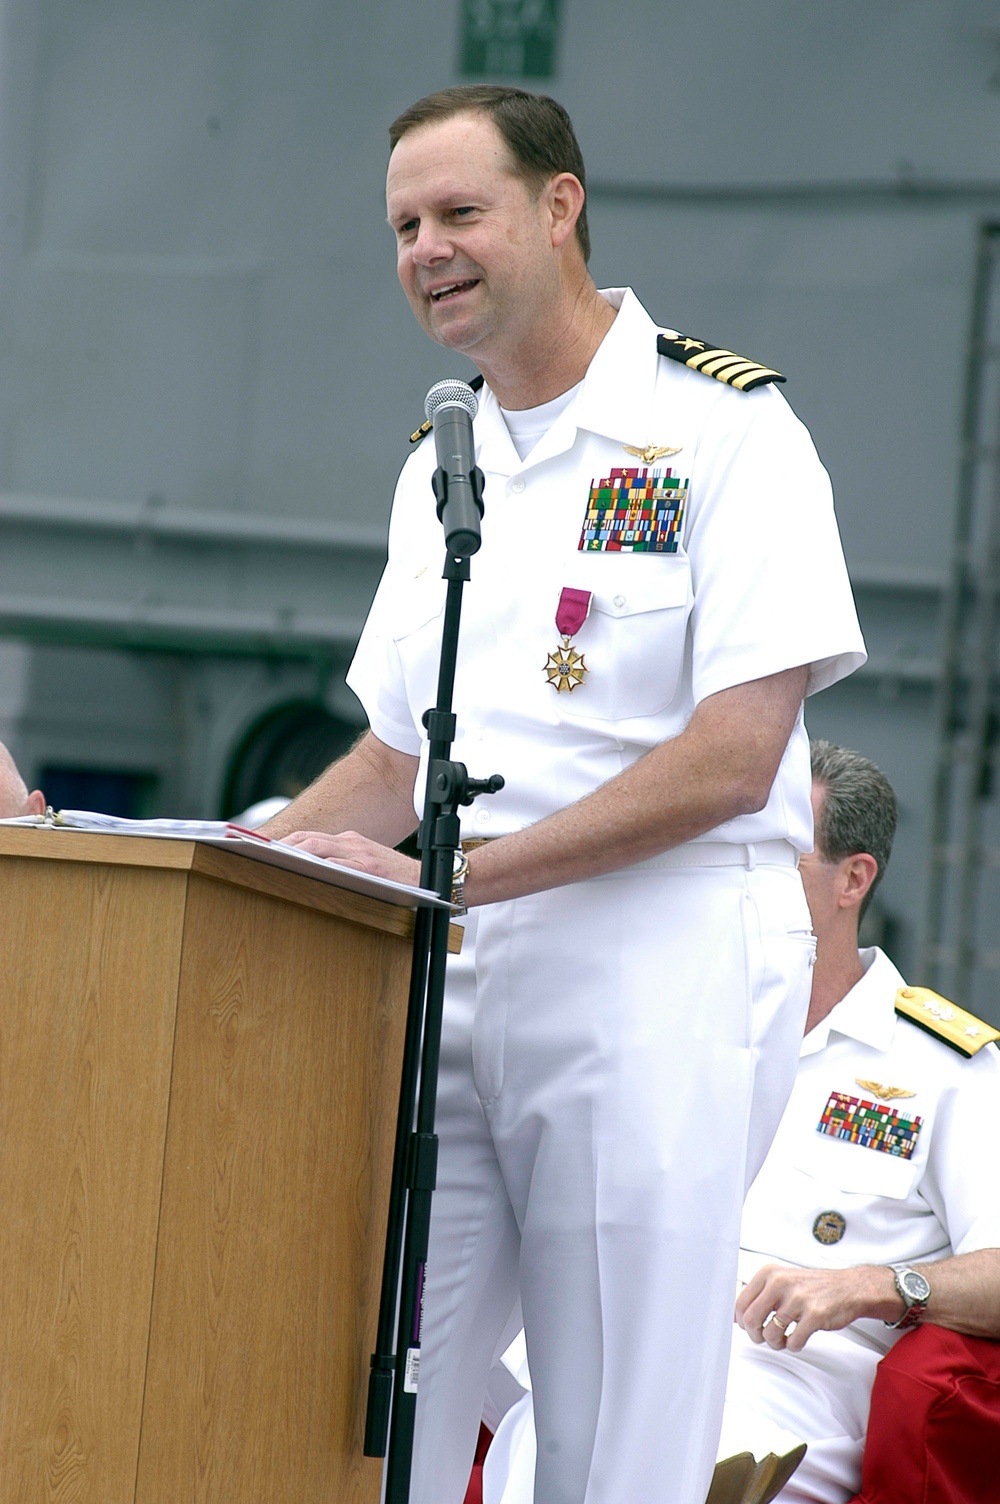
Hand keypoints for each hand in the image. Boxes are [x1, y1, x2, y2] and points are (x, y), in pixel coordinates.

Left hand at [280, 829, 420, 886]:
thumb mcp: (365, 863)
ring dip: (295, 852)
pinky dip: (320, 865)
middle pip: (310, 838)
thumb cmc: (395, 876)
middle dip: (284, 844)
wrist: (426, 878)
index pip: (311, 836)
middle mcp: (352, 842)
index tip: (267, 847)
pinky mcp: (369, 867)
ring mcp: (360, 853)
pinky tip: (305, 869)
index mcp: (350, 841)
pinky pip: (339, 863)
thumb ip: (342, 862)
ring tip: (275, 857)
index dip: (288, 840)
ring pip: (320, 847)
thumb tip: (312, 871)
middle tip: (262, 851)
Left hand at [734, 1263, 891, 1352]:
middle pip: (751, 1320)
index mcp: (769, 1274)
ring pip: (770, 1335)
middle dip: (755, 1335)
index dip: (742, 1321)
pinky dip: (794, 1345)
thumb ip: (759, 1295)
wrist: (847, 1288)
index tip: (748, 1327)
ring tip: (784, 1338)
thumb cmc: (813, 1286)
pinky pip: (794, 1342)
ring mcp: (798, 1299)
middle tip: (764, 1337)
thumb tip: (736, 1316)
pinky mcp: (814, 1315)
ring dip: (776, 1343)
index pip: (740, 1303)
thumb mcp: (782, 1280)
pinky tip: (798, 1338)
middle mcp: (780, 1283)